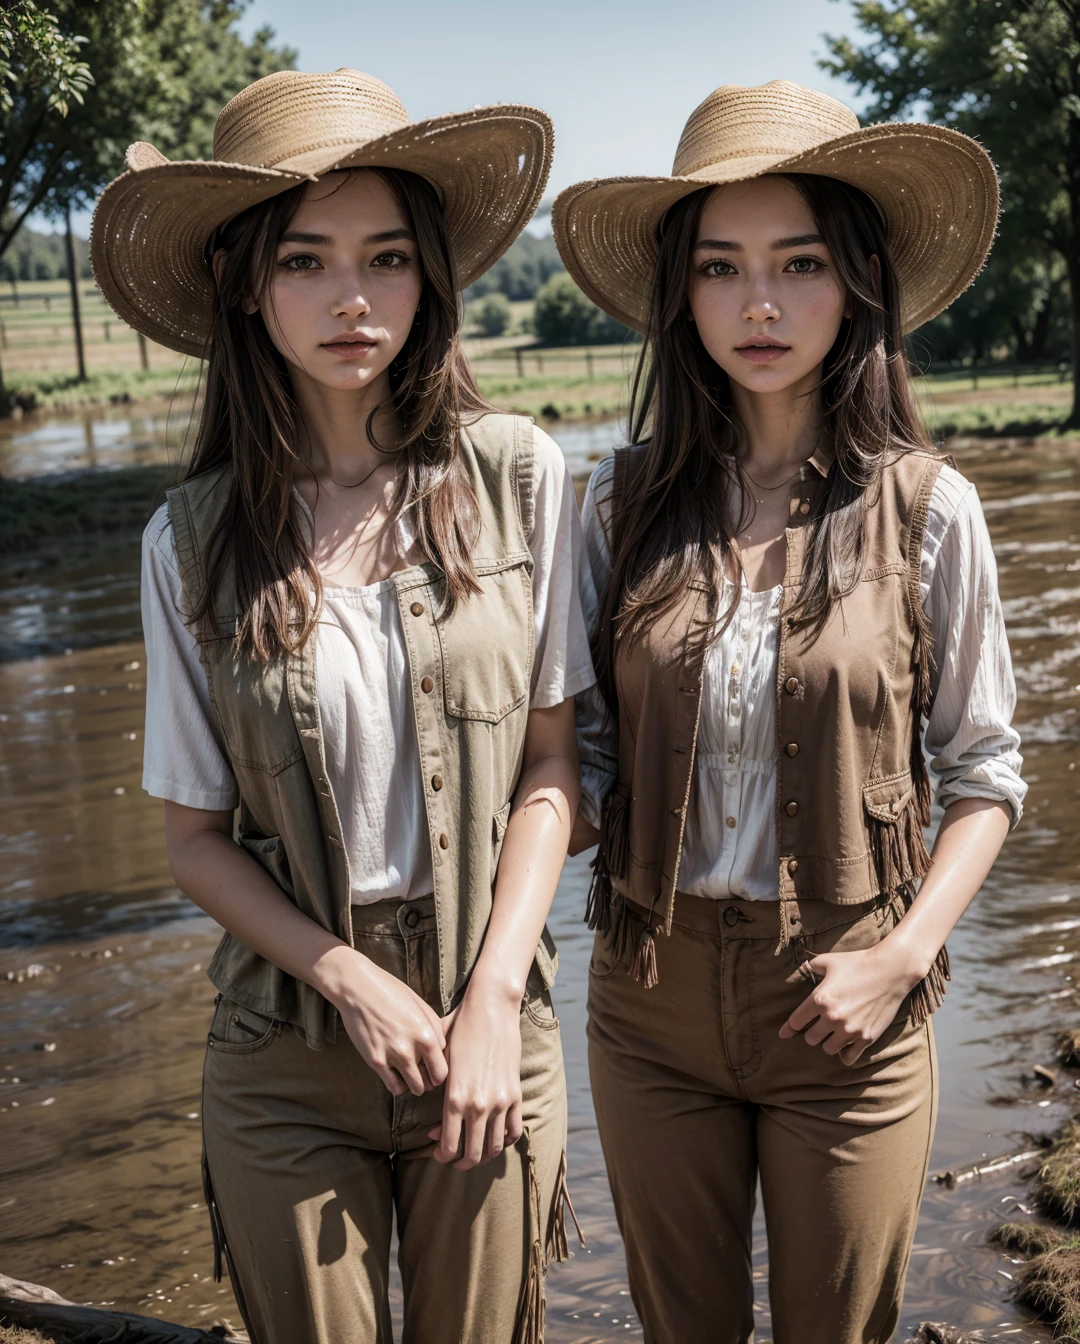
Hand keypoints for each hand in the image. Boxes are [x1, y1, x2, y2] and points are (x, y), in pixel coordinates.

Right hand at [326, 949, 447, 1096]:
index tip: (435, 1070)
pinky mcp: (374, 1061)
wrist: (358, 988)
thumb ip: (435, 1028)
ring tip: (409, 1073)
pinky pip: (392, 1086)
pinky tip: (396, 1072)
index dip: (440, 1073)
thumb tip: (441, 1049)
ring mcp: (390, 1057)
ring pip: (411, 1089)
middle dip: (427, 1081)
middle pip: (427, 1084)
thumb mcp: (421, 1005)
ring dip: (412, 1084)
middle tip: (423, 1073)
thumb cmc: (391, 992)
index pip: (441, 1072)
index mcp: (426, 1034)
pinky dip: (397, 1083)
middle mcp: (410, 1049)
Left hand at [428, 981, 522, 1169]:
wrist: (491, 1009)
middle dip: (461, 1162)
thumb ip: (434, 1089)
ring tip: (473, 1151)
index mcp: (455, 1098)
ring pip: (494, 1147)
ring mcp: (500, 1102)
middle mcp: (478, 1105)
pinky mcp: (516, 1095)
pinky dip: (504, 1140)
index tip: (437, 1151)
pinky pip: (513, 1130)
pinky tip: (495, 1136)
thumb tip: (433, 1116)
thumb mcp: (439, 1058)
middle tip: (453, 1158)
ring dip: (482, 1155)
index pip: (449, 1146)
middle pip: (473, 1154)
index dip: (442, 1156)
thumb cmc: (460, 1028)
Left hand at [779, 941, 924, 1065]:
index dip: (789, 1027)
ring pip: (828, 1049)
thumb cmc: (858, 962)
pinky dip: (845, 1054)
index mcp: (820, 999)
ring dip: (828, 1042)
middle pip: (811, 1039)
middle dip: (812, 1032)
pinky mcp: (867, 1037)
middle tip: (819, 1026)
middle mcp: (833, 1017)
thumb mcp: (829, 960)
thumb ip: (811, 967)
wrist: (890, 970)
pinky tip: (845, 1047)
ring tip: (833, 1034)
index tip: (784, 1034)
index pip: (796, 1021)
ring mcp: (850, 1029)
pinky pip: (848, 1058)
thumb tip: (803, 970)